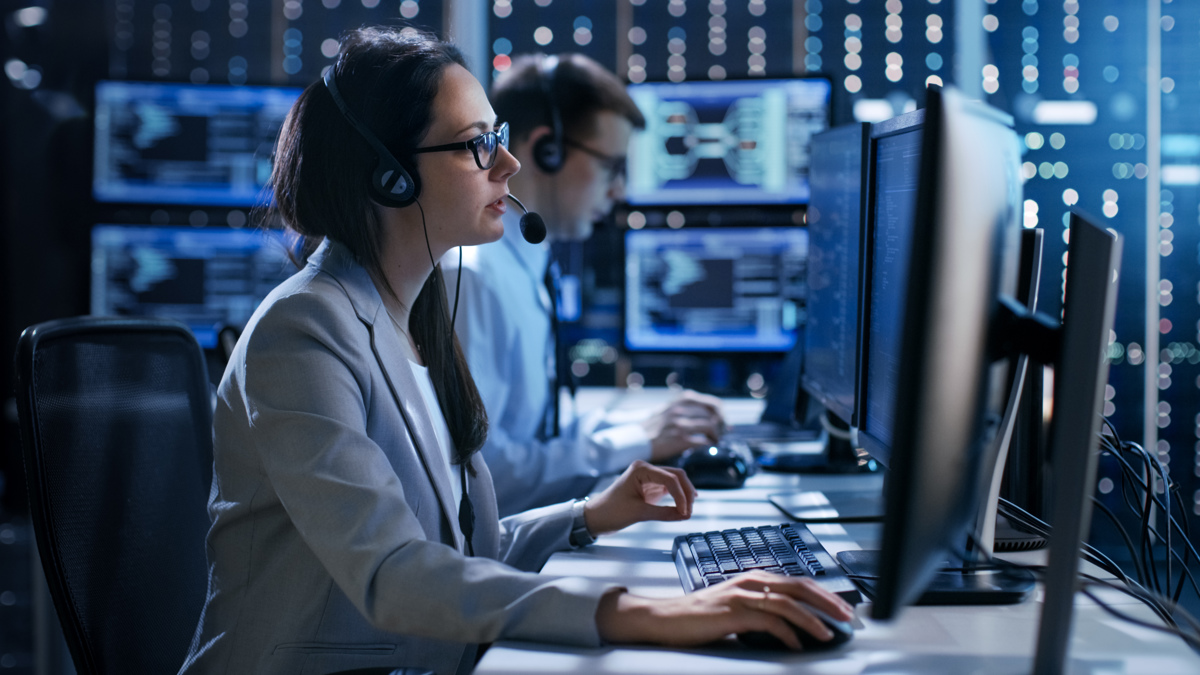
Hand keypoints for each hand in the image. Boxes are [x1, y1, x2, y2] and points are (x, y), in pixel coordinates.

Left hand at [583, 460, 696, 535]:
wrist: (596, 517)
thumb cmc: (610, 511)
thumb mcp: (638, 513)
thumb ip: (664, 513)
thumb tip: (685, 515)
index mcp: (640, 469)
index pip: (670, 478)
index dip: (681, 496)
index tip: (685, 512)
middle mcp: (646, 469)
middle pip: (676, 475)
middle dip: (686, 493)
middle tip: (689, 511)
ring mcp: (648, 477)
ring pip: (675, 481)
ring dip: (684, 495)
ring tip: (688, 511)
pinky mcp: (650, 486)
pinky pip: (670, 488)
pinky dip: (678, 497)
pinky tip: (684, 506)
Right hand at [595, 571, 855, 649]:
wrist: (667, 619)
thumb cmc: (702, 615)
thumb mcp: (737, 605)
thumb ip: (762, 607)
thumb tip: (792, 623)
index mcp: (755, 577)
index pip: (798, 581)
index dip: (824, 594)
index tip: (843, 608)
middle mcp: (751, 581)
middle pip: (799, 586)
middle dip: (827, 602)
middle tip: (847, 617)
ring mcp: (741, 595)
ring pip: (787, 603)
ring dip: (812, 620)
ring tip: (828, 634)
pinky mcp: (733, 611)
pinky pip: (768, 621)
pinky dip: (787, 634)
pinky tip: (796, 645)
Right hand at [641, 390, 725, 461]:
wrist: (636, 440)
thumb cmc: (653, 427)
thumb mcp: (668, 408)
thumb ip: (686, 407)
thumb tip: (709, 413)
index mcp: (681, 401)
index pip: (712, 403)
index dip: (721, 413)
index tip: (723, 421)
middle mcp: (681, 410)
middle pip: (713, 415)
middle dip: (721, 425)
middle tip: (722, 433)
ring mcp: (680, 424)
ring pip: (710, 427)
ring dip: (716, 435)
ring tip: (714, 440)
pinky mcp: (679, 439)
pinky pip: (702, 441)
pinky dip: (708, 444)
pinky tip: (707, 447)